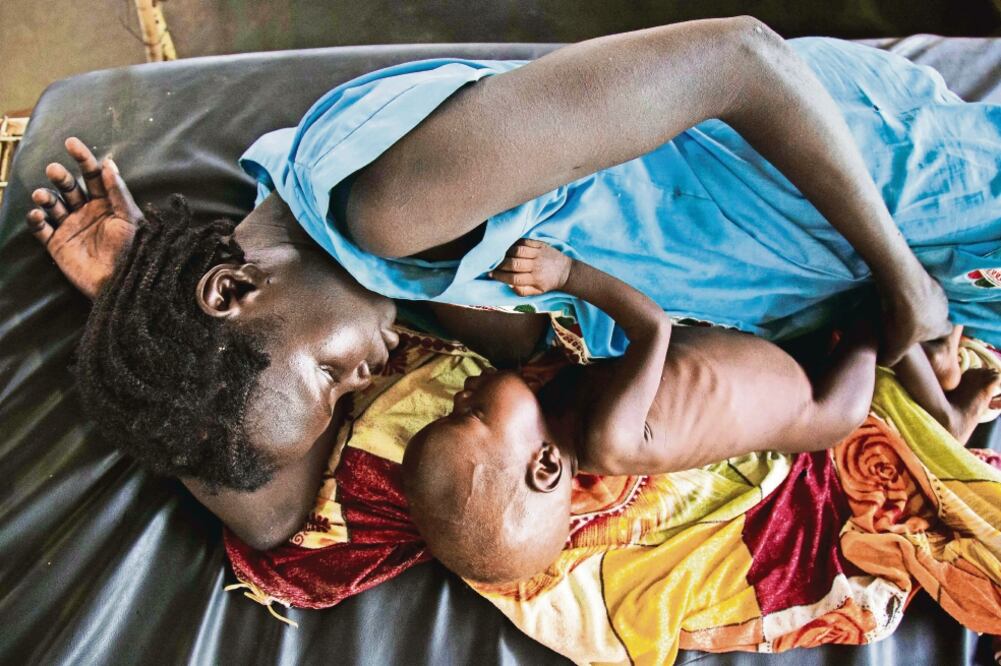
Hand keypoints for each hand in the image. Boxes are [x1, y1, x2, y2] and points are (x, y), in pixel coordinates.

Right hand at [25, 137, 141, 299]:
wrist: (124, 283)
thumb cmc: (134, 250)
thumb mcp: (130, 218)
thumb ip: (118, 192)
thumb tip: (109, 163)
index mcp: (106, 203)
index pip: (92, 175)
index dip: (82, 158)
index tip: (71, 142)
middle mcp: (86, 212)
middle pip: (68, 187)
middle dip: (60, 177)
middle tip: (54, 171)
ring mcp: (70, 227)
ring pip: (52, 204)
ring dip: (45, 197)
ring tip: (43, 196)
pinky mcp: (57, 244)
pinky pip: (41, 229)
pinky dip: (36, 220)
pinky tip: (38, 215)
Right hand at [489, 239, 571, 295]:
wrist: (566, 272)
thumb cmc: (548, 283)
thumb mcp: (536, 292)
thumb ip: (521, 291)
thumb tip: (508, 284)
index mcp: (535, 279)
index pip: (513, 278)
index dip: (500, 276)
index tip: (491, 274)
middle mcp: (536, 266)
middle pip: (514, 263)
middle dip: (500, 264)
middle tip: (492, 264)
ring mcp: (538, 254)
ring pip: (518, 251)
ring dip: (506, 252)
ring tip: (499, 255)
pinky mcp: (540, 244)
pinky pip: (524, 241)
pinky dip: (514, 243)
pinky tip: (508, 247)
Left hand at [877, 266, 951, 365]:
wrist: (902, 285)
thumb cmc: (902, 320)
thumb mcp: (895, 346)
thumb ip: (892, 358)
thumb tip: (886, 363)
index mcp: (941, 326)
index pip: (944, 332)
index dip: (933, 334)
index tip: (919, 335)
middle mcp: (944, 308)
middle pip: (936, 315)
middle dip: (923, 317)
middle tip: (904, 319)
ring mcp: (936, 290)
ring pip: (928, 299)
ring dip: (915, 302)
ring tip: (896, 305)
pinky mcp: (924, 276)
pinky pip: (917, 286)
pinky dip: (908, 289)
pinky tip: (893, 292)